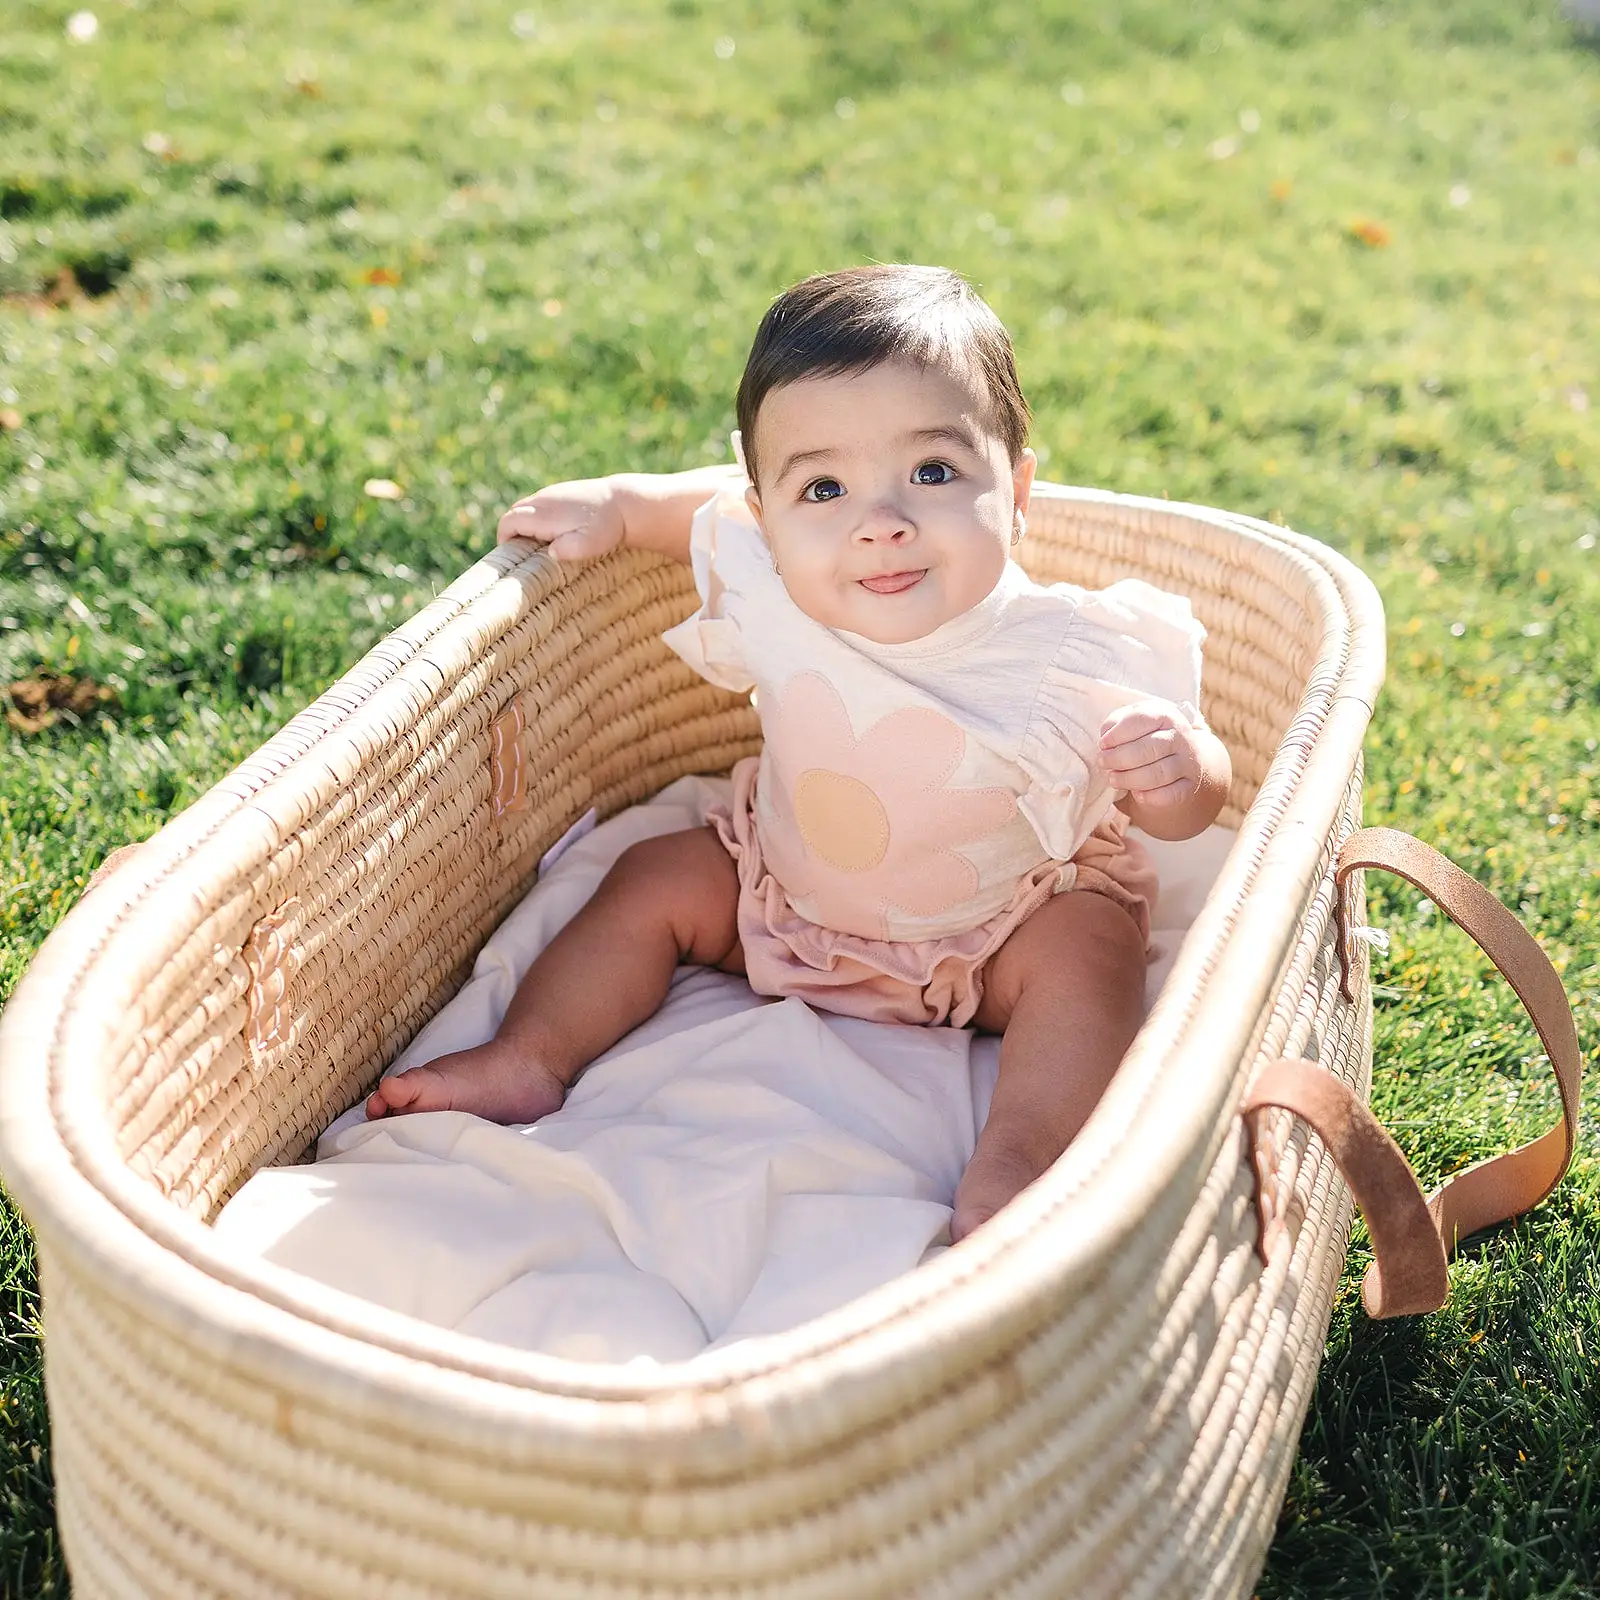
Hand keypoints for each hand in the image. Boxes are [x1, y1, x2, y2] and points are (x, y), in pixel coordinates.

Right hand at [496, 477, 625, 558]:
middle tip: (525, 554)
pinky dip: (538, 518)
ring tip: (541, 545)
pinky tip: (556, 532)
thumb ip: (569, 549)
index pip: (508, 522)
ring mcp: (551, 493)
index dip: (504, 539)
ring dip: (526, 525)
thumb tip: (551, 553)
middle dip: (513, 532)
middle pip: (513, 514)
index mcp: (544, 514)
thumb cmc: (607, 527)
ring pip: (526, 508)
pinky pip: (539, 505)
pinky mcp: (561, 492)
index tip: (513, 556)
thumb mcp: (591, 543)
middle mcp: (543, 500)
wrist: (625, 502)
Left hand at [1098, 700, 1202, 810]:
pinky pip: (1170, 795)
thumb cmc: (1148, 736)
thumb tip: (1105, 739)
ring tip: (1113, 779)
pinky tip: (1137, 794)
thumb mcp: (1132, 722)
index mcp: (1165, 716)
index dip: (1117, 734)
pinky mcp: (1189, 786)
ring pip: (1158, 774)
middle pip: (1148, 749)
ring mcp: (1188, 762)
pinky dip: (1150, 797)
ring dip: (1129, 779)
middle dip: (1119, 758)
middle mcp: (1180, 737)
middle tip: (1103, 763)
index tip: (1103, 744)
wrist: (1184, 755)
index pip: (1141, 720)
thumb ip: (1115, 725)